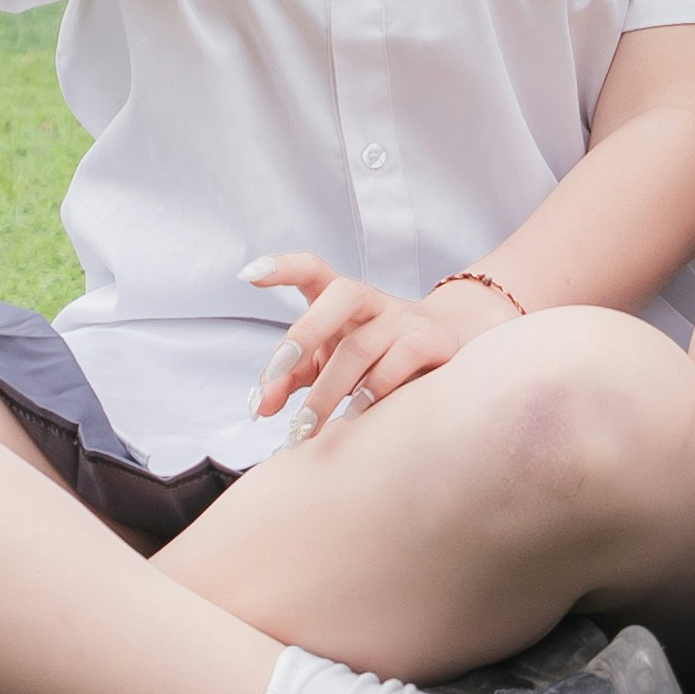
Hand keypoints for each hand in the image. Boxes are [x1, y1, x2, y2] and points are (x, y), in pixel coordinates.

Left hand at [246, 253, 496, 433]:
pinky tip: (354, 416)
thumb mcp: (329, 358)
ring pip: (361, 345)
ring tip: (307, 425)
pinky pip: (398, 364)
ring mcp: (403, 318)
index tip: (248, 274)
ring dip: (328, 389)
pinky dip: (370, 394)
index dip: (282, 267)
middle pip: (339, 296)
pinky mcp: (430, 342)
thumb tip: (261, 407)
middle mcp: (372, 300)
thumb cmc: (373, 354)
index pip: (312, 268)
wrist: (446, 347)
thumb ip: (292, 377)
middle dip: (304, 334)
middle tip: (278, 373)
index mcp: (340, 297)